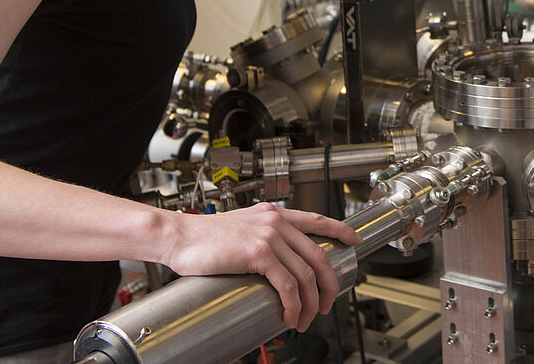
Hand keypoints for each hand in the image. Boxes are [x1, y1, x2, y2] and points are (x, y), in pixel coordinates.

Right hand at [160, 202, 362, 329]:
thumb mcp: (241, 228)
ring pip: (305, 274)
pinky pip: (287, 284)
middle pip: (319, 255)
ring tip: (305, 318)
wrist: (178, 237)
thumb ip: (262, 237)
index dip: (341, 230)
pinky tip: (290, 315)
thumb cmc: (203, 238)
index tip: (354, 242)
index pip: (317, 219)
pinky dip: (293, 304)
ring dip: (309, 302)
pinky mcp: (258, 253)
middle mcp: (276, 222)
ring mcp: (268, 236)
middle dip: (328, 284)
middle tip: (325, 304)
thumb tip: (278, 263)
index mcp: (274, 214)